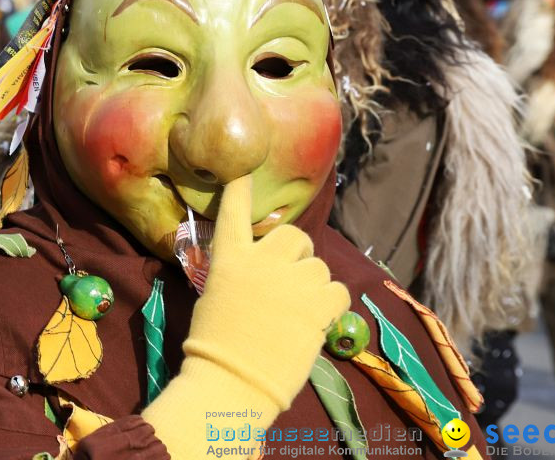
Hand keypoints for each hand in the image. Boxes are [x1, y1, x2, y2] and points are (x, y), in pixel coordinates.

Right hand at [142, 176, 349, 458]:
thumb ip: (240, 274)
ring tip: (300, 310)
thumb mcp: (217, 296)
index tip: (243, 173)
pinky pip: (338, 290)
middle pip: (294, 236)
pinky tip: (318, 321)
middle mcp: (262, 261)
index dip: (241, 190)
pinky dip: (331, 304)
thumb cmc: (216, 345)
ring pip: (319, 267)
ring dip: (314, 284)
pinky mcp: (318, 304)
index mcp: (230, 259)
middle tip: (291, 278)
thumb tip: (263, 272)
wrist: (232, 380)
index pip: (235, 212)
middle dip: (298, 253)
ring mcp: (292, 281)